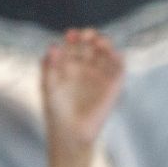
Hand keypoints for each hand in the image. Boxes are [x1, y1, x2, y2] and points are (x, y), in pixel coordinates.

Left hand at [41, 28, 123, 152]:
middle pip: (92, 46)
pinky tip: (115, 54)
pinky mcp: (113, 87)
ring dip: (106, 45)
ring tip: (101, 42)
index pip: (74, 45)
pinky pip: (119, 71)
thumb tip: (53, 46)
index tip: (71, 34)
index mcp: (69, 65)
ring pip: (107, 55)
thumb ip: (49, 66)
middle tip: (88, 35)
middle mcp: (86, 68)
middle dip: (91, 37)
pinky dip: (119, 61)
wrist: (71, 132)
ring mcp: (100, 77)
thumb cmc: (56, 110)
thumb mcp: (48, 85)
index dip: (74, 37)